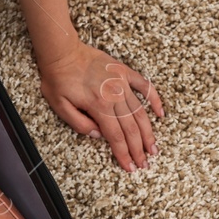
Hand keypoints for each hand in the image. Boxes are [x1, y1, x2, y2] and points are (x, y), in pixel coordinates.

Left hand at [38, 42, 165, 171]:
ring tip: (153, 148)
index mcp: (98, 106)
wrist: (62, 52)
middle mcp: (114, 95)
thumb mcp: (59, 106)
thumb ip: (78, 123)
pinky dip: (155, 100)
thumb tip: (97, 136)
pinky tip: (160, 114)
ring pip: (140, 112)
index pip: (115, 137)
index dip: (123, 154)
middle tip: (145, 164)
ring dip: (148, 132)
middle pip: (131, 128)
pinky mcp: (125, 72)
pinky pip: (145, 86)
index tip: (130, 167)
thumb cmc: (57, 79)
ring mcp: (122, 83)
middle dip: (138, 149)